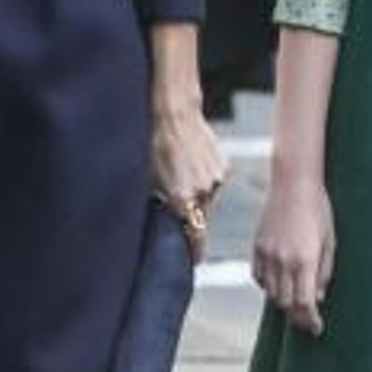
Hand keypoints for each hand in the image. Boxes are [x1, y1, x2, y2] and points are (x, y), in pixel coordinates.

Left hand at [151, 100, 227, 263]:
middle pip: (201, 218)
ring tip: (181, 175)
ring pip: (207, 198)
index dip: (194, 252)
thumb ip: (159, 204)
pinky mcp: (224, 166)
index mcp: (183, 199)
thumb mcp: (147, 179)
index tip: (192, 259)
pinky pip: (214, 181)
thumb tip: (161, 222)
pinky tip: (190, 162)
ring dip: (197, 195)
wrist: (174, 112)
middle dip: (191, 217)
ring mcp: (217, 179)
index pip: (196, 238)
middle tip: (177, 207)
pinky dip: (204, 178)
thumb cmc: (153, 144)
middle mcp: (204, 192)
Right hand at [252, 171, 335, 336]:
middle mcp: (283, 260)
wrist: (293, 183)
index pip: (305, 303)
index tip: (317, 328)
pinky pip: (259, 277)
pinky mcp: (256, 247)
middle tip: (307, 319)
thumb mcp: (330, 242)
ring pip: (271, 293)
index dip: (310, 320)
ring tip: (295, 301)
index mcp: (305, 260)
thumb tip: (318, 298)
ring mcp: (267, 254)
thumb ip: (324, 272)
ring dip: (283, 301)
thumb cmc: (319, 210)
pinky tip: (279, 283)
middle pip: (286, 303)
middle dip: (297, 316)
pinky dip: (269, 286)